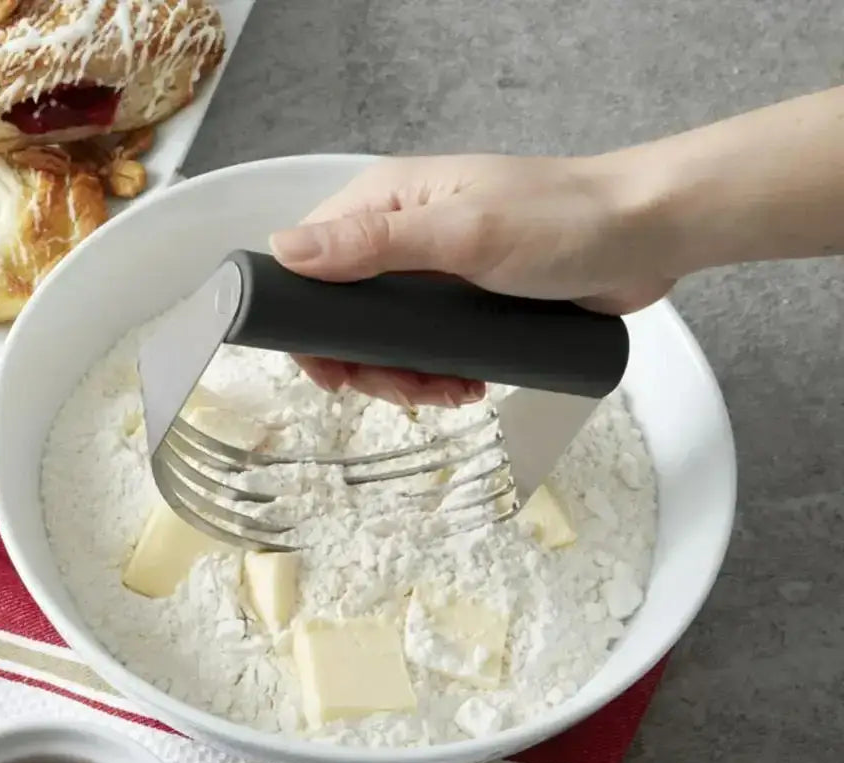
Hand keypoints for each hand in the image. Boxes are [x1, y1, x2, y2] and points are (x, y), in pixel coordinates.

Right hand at [269, 154, 673, 405]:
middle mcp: (400, 237)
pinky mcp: (465, 303)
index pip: (309, 265)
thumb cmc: (560, 222)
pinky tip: (466, 385)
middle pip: (345, 316)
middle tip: (411, 391)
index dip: (308, 325)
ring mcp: (433, 274)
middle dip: (368, 365)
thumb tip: (283, 251)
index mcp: (385, 203)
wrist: (646, 236)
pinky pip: (428, 348)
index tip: (335, 372)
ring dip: (406, 378)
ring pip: (386, 341)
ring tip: (453, 392)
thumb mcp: (463, 234)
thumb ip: (375, 244)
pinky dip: (438, 375)